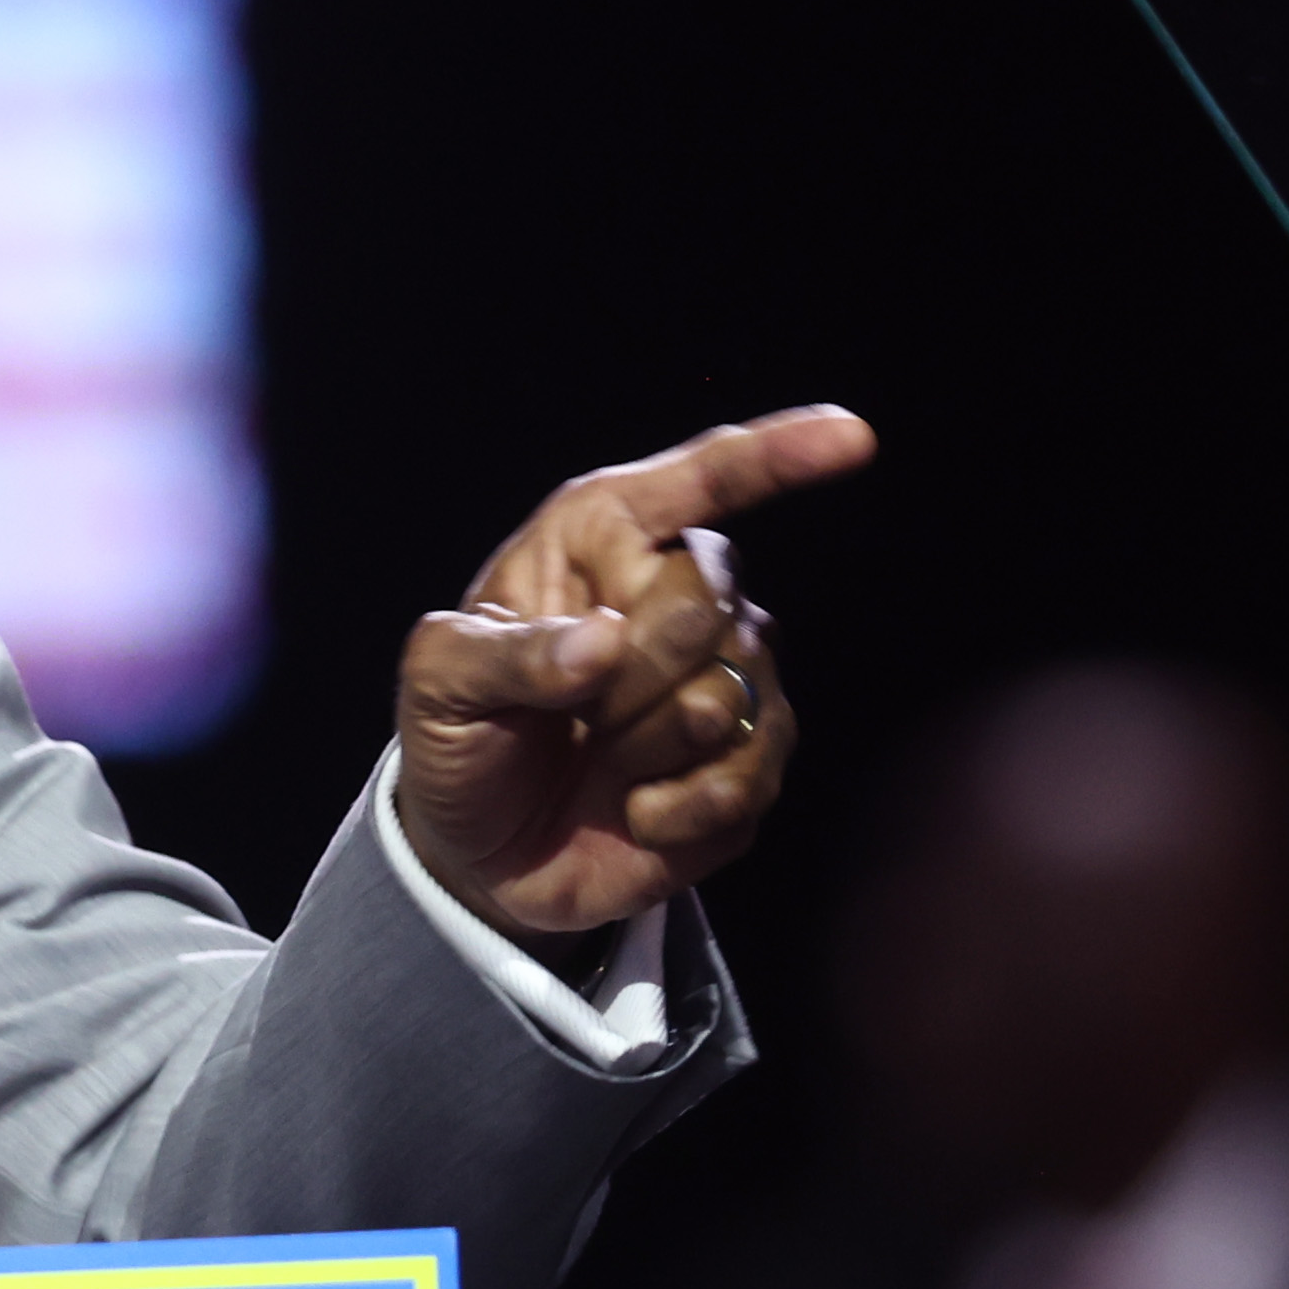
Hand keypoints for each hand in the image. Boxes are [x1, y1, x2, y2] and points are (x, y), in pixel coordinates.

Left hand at [394, 407, 874, 937]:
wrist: (486, 851)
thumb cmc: (460, 737)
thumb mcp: (436, 687)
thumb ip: (498, 657)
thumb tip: (599, 642)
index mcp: (600, 537)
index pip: (702, 479)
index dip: (780, 454)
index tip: (852, 437)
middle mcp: (679, 590)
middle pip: (705, 604)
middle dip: (623, 678)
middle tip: (570, 714)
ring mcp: (729, 675)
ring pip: (730, 691)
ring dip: (643, 746)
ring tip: (598, 758)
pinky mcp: (755, 759)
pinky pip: (751, 773)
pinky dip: (680, 808)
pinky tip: (638, 812)